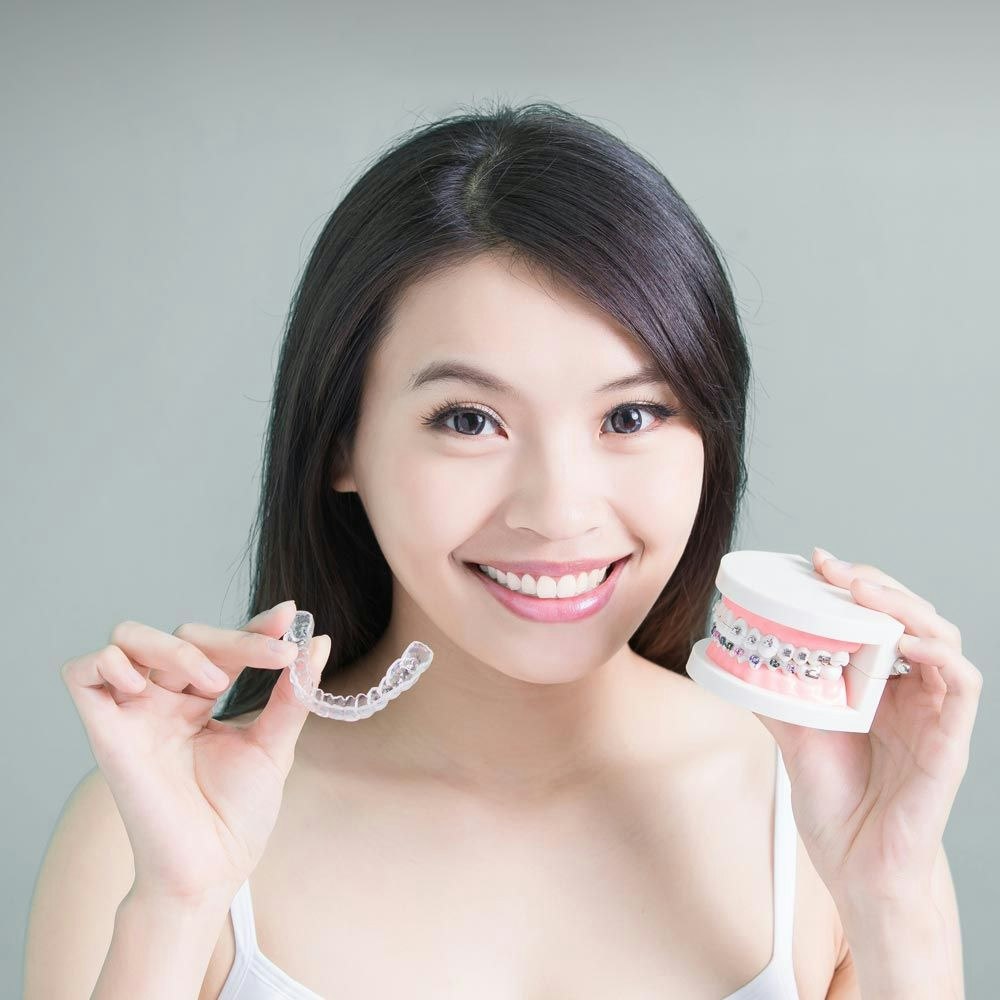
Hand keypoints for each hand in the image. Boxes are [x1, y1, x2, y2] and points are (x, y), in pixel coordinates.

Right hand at [61, 600, 331, 901]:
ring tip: (214, 682)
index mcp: (199, 700)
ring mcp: (134, 713)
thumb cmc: (236, 817)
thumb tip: (319, 643)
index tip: (291, 618)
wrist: (211, 869)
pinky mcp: (105, 732)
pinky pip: (83, 673)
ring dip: (177, 647)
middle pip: (185, 635)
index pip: (222, 643)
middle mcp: (164, 700)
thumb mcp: (273, 745)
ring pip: (130, 637)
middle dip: (235, 639)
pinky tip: (146, 687)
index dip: (254, 626)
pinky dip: (110, 662)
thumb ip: (292, 694)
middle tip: (278, 656)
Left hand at [752, 548, 982, 906]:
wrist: (857, 869)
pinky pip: (962, 684)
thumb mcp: (795, 737)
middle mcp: (911, 694)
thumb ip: (776, 698)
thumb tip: (736, 662)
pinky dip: (938, 653)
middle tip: (835, 569)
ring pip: (942, 637)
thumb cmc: (837, 806)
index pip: (879, 618)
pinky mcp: (950, 741)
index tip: (816, 563)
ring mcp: (934, 715)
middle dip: (876, 583)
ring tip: (863, 591)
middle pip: (912, 616)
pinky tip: (904, 641)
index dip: (853, 586)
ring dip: (906, 605)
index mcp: (879, 688)